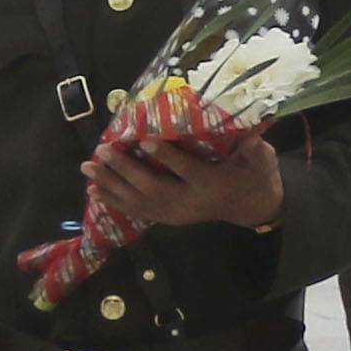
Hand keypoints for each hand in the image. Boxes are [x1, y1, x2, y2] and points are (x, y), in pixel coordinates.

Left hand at [84, 132, 283, 230]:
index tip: (144, 141)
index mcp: (212, 185)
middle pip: (153, 188)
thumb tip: (254, 132)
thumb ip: (257, 149)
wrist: (252, 207)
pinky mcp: (168, 218)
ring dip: (111, 185)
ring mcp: (177, 213)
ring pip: (139, 201)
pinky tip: (94, 191)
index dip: (166, 157)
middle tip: (103, 151)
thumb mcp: (262, 162)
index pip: (187, 171)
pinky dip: (114, 201)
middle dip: (125, 171)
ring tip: (88, 169)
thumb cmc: (255, 176)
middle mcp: (190, 203)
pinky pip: (138, 211)